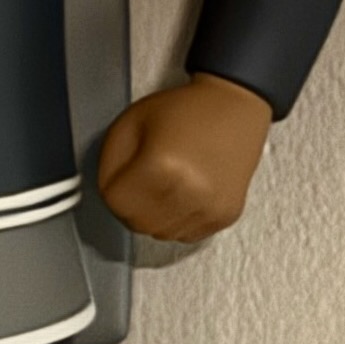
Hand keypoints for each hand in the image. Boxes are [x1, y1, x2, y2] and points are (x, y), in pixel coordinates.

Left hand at [96, 72, 271, 242]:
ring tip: (163, 186)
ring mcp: (210, 208)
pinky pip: (186, 235)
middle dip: (130, 206)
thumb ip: (110, 161)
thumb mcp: (131, 122)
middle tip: (139, 183)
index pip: (116, 202)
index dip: (112, 188)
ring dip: (154, 216)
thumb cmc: (182, 111)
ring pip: (161, 234)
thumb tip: (109, 195)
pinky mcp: (226, 215)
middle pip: (137, 223)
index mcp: (161, 166)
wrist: (234, 107)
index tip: (121, 175)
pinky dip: (177, 221)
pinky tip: (183, 194)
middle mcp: (189, 193)